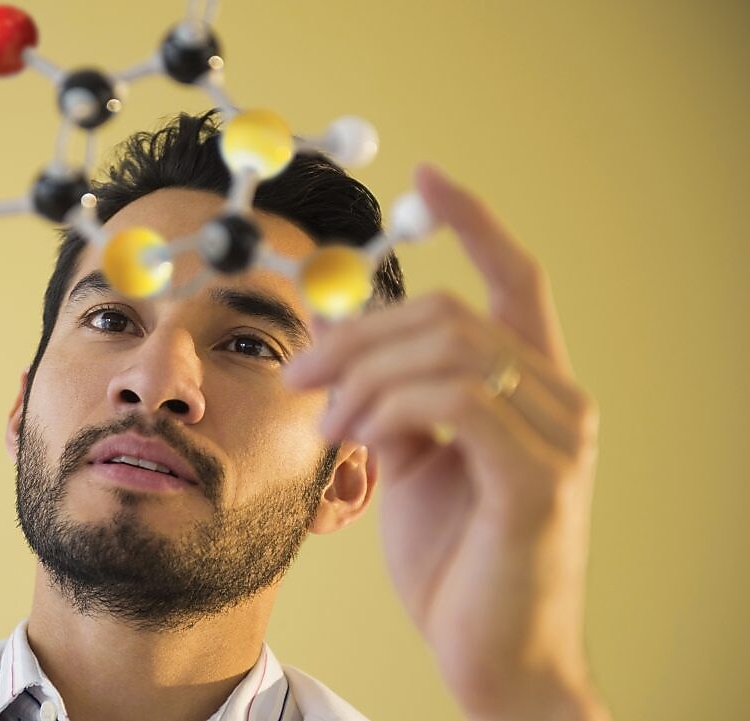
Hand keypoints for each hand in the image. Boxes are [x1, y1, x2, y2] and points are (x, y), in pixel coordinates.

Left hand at [284, 166, 609, 719]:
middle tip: (300, 373)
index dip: (474, 220)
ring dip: (364, 373)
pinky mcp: (539, 477)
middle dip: (359, 332)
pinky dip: (389, 405)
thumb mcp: (410, 463)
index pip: (514, 278)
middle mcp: (559, 399)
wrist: (489, 654)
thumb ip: (390, 401)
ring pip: (449, 346)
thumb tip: (341, 351)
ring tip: (326, 422)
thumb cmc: (454, 560)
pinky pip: (455, 400)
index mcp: (530, 388)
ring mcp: (558, 436)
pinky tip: (358, 436)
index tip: (427, 178)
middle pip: (451, 311)